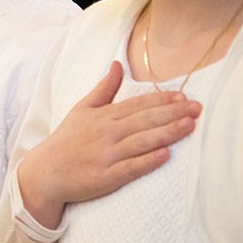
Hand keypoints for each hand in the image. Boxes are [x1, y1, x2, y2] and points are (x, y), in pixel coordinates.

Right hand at [17, 62, 201, 228]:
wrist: (45, 172)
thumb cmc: (66, 140)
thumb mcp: (82, 109)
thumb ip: (104, 88)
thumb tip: (117, 64)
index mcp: (103, 116)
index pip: (137, 105)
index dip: (161, 100)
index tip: (184, 97)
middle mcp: (106, 133)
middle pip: (144, 120)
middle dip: (173, 113)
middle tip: (198, 109)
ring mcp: (106, 155)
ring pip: (142, 142)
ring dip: (167, 133)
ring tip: (190, 126)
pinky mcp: (105, 178)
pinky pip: (130, 168)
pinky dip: (148, 161)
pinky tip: (166, 156)